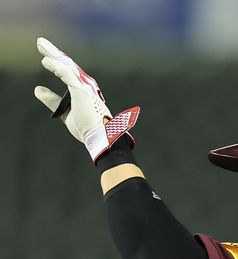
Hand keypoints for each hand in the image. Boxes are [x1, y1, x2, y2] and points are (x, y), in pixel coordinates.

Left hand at [34, 37, 139, 161]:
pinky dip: (55, 66)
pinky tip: (45, 61)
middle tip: (41, 43)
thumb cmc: (87, 128)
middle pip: (67, 65)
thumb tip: (38, 89)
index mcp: (84, 91)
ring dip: (53, 54)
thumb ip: (52, 101)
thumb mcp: (65, 112)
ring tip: (40, 44)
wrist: (100, 137)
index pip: (68, 73)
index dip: (57, 64)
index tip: (46, 59)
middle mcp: (86, 86)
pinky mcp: (82, 89)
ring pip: (66, 65)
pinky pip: (65, 73)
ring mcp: (85, 86)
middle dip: (54, 53)